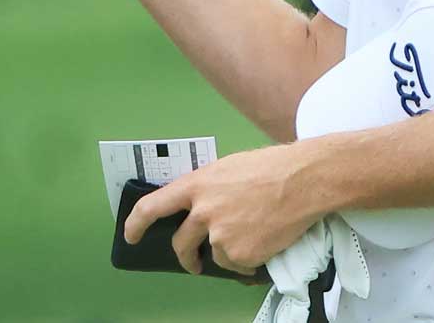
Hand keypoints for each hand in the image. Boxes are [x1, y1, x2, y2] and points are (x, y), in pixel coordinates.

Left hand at [122, 145, 324, 276]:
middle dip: (185, 256)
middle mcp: (202, 212)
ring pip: (213, 255)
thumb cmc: (271, 168)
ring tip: (249, 239)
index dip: (136, 223)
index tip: (131, 235)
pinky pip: (237, 265)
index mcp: (196, 185)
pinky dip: (247, 261)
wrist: (302, 181)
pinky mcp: (239, 254)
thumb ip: (207, 188)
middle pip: (181, 243)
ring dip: (226, 253)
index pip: (152, 206)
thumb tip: (199, 207)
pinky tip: (263, 243)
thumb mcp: (227, 169)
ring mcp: (220, 235)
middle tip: (191, 262)